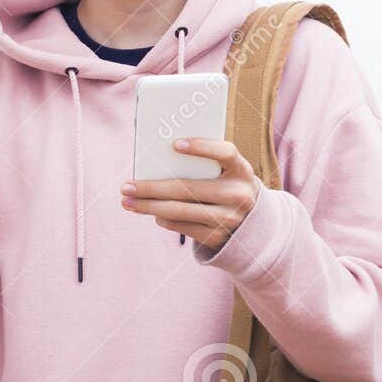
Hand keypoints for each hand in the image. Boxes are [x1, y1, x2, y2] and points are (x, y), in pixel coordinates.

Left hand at [120, 137, 259, 254]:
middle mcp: (238, 195)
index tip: (175, 144)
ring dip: (148, 206)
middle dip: (152, 187)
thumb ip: (205, 164)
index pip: (225, 153)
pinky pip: (182, 226)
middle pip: (188, 188)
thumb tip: (160, 160)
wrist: (255, 226)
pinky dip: (162, 219)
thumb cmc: (230, 188)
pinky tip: (150, 212)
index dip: (202, 147)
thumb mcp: (228, 174)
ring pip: (179, 211)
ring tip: (127, 201)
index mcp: (243, 171)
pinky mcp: (218, 237)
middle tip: (126, 186)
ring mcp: (229, 218)